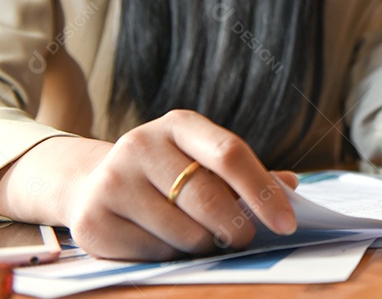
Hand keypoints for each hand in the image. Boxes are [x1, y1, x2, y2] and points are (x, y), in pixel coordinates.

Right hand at [0, 110, 298, 259]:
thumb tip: (291, 187)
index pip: (230, 154)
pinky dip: (172, 256)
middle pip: (207, 197)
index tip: (287, 222)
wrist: (91, 183)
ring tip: (202, 237)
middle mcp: (141, 145)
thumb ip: (245, 173)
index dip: (263, 191)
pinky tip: (166, 241)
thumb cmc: (167, 173)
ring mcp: (112, 182)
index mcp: (179, 124)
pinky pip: (154, 253)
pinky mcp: (93, 222)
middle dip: (238, 226)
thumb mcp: (202, 159)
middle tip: (245, 238)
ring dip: (205, 245)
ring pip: (183, 232)